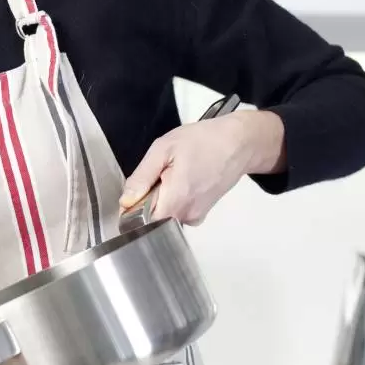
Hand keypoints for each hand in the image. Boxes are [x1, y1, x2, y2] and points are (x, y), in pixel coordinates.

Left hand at [119, 110, 285, 226]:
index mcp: (176, 200)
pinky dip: (173, 199)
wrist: (238, 143)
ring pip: (165, 216)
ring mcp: (196, 216)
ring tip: (172, 175)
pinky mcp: (202, 213)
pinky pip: (177, 212)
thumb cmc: (203, 141)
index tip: (134, 194)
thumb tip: (126, 201)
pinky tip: (181, 180)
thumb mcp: (164, 149)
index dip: (132, 211)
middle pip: (152, 220)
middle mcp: (187, 214)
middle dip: (147, 201)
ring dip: (161, 199)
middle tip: (157, 177)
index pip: (142, 223)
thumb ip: (142, 177)